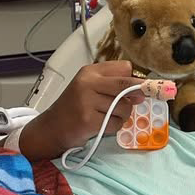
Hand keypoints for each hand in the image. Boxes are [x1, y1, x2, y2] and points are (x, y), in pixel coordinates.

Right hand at [19, 61, 145, 161]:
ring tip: (108, 116)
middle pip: (126, 85)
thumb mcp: (91, 88)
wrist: (52, 127)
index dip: (136, 78)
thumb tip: (142, 92)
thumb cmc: (76, 107)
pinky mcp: (88, 120)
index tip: (142, 87)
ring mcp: (87, 102)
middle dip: (138, 94)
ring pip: (123, 108)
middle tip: (139, 100)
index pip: (124, 67)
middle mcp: (88, 83)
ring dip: (122, 116)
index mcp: (90, 71)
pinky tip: (102, 125)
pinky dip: (114, 127)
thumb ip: (115, 85)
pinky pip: (116, 123)